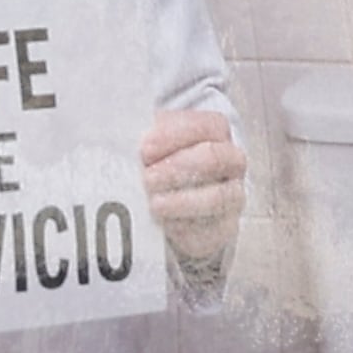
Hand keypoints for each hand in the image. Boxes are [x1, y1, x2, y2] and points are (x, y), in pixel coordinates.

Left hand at [140, 107, 244, 272]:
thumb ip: (145, 140)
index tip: (144, 149)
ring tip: (153, 203)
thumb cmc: (160, 165)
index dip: (174, 136)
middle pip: (214, 158)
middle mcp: (231, 160)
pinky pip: (212, 227)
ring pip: (218, 196)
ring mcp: (232, 193)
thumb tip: (120, 139)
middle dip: (177, 168)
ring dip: (183, 200)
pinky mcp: (224, 226)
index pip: (206, 125)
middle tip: (147, 178)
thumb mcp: (152, 145)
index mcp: (215, 132)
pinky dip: (184, 225)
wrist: (175, 208)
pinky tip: (163, 223)